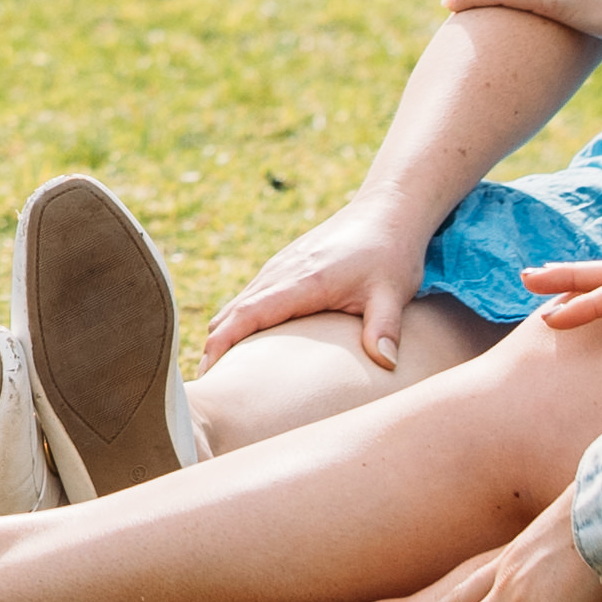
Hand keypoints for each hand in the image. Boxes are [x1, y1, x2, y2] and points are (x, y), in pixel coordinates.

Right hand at [203, 195, 437, 372]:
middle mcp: (281, 272)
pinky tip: (250, 346)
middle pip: (231, 312)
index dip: (223, 344)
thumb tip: (387, 365)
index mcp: (302, 281)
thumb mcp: (392, 292)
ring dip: (225, 335)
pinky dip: (239, 322)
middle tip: (211, 390)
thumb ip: (385, 329)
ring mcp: (280, 267)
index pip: (248, 314)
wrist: (386, 211)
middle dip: (215, 349)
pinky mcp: (284, 267)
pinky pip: (251, 297)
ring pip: (238, 304)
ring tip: (223, 375)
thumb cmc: (390, 253)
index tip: (210, 372)